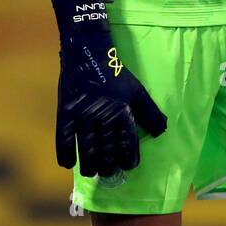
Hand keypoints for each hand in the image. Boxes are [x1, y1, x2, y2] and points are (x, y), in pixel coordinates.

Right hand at [52, 0, 166, 177]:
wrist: (88, 53)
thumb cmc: (115, 73)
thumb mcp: (137, 90)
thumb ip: (150, 112)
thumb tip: (162, 131)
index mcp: (122, 112)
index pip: (127, 144)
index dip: (128, 159)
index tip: (128, 166)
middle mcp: (103, 118)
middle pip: (106, 152)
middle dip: (108, 166)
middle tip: (109, 171)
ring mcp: (83, 117)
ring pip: (86, 150)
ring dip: (90, 166)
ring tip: (91, 172)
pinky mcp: (65, 113)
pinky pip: (63, 140)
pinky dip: (65, 155)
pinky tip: (68, 164)